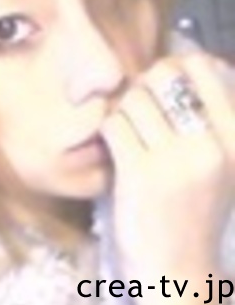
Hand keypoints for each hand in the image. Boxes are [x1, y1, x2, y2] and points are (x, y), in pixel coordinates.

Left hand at [101, 53, 234, 296]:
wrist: (178, 265)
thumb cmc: (195, 207)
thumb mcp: (221, 161)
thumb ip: (209, 116)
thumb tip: (182, 64)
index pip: (201, 66)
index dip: (175, 65)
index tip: (162, 82)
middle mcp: (212, 142)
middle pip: (162, 75)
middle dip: (142, 84)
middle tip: (137, 103)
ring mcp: (175, 158)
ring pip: (131, 99)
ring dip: (121, 110)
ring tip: (126, 129)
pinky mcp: (140, 173)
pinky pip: (112, 124)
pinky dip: (107, 130)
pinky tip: (114, 146)